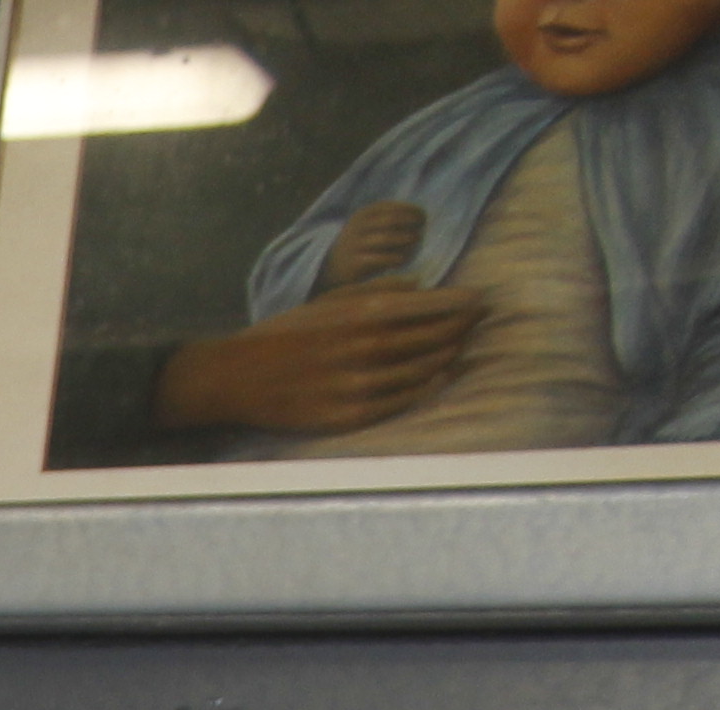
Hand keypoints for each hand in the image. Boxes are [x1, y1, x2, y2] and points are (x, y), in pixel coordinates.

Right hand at [153, 283, 485, 432]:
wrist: (235, 377)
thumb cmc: (284, 334)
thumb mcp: (327, 301)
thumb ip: (376, 291)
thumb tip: (421, 285)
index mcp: (364, 313)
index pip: (435, 305)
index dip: (466, 303)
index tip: (484, 300)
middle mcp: (368, 347)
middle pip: (437, 337)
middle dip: (464, 328)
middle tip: (480, 324)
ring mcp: (360, 384)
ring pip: (426, 370)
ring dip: (450, 357)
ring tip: (463, 348)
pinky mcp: (350, 415)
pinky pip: (404, 401)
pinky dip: (428, 387)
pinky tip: (440, 377)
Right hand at [321, 200, 428, 289]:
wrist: (333, 267)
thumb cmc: (362, 245)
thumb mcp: (371, 225)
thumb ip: (391, 218)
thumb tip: (423, 218)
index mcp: (365, 213)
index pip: (393, 207)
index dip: (411, 210)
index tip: (423, 218)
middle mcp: (359, 226)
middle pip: (392, 220)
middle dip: (410, 224)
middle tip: (421, 232)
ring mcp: (356, 244)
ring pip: (387, 238)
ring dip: (405, 240)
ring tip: (414, 244)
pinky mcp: (355, 262)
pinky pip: (381, 258)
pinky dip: (395, 258)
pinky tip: (402, 260)